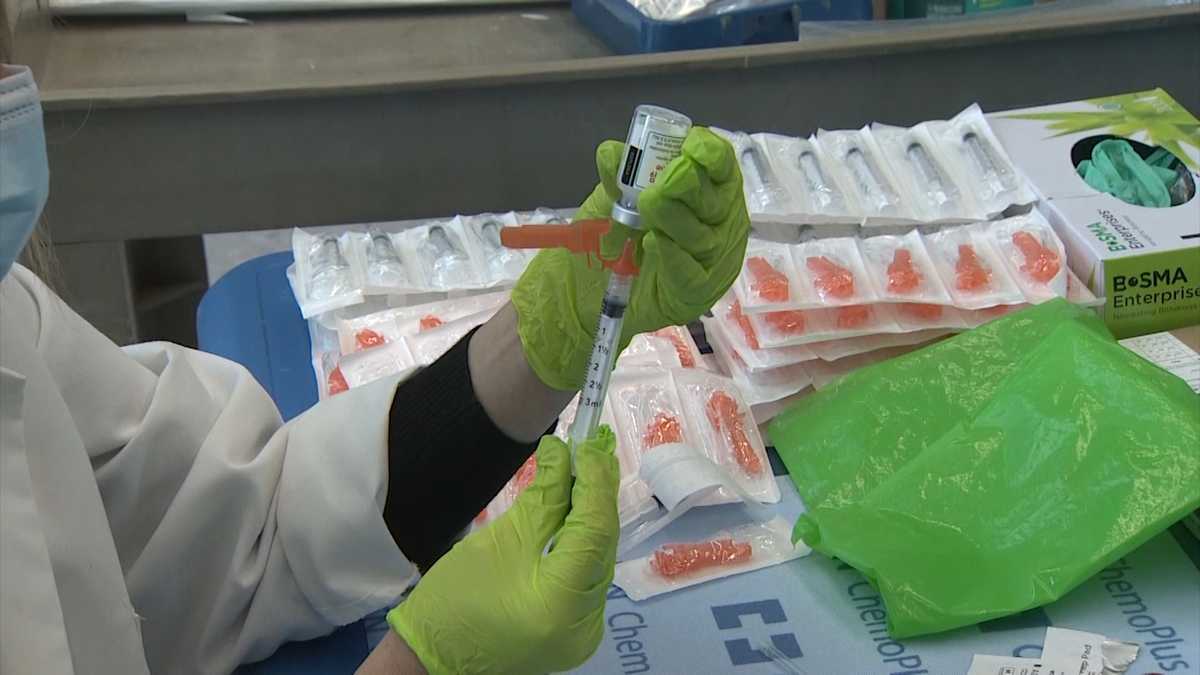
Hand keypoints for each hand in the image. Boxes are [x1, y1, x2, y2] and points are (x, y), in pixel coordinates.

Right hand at [387, 429, 619, 674]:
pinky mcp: (577, 628)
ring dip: (593, 513)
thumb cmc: (453, 602)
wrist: (433, 656)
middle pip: (602, 544)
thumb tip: (562, 453)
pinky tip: (579, 508)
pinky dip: (585, 540)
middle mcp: (586, 623)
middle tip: (593, 449)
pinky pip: (589, 574)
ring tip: (588, 469)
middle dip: (598, 494)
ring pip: (599, 557)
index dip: (594, 482)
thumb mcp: (499, 541)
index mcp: (562, 605)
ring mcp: (585, 631)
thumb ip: (543, 498)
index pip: (594, 530)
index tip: (588, 445)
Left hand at [512, 127, 749, 389]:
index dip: (709, 153)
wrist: (588, 292)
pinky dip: (674, 257)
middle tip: (664, 180)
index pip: (721, 165)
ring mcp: (710, 261)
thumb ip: (617, 176)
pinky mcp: (696, 295)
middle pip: (717, 199)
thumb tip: (613, 151)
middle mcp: (716, 222)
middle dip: (691, 184)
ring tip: (647, 207)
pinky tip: (655, 243)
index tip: (688, 147)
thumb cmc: (611, 238)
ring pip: (703, 236)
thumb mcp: (610, 200)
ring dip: (676, 217)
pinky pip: (691, 274)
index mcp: (705, 190)